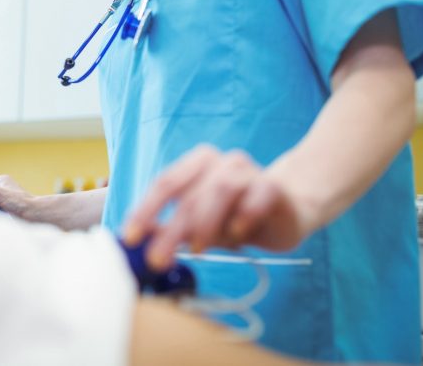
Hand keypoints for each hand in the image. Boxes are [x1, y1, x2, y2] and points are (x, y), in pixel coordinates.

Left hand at [121, 145, 318, 269]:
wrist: (291, 210)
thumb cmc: (238, 215)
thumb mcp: (202, 225)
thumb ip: (174, 229)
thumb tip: (141, 241)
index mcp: (197, 164)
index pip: (165, 184)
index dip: (145, 210)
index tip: (131, 237)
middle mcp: (221, 162)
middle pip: (190, 194)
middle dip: (170, 230)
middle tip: (157, 259)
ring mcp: (249, 171)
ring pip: (220, 190)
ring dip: (205, 223)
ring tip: (198, 250)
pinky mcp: (273, 187)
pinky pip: (257, 196)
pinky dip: (244, 215)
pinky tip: (237, 234)